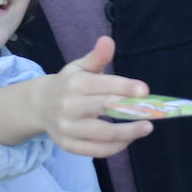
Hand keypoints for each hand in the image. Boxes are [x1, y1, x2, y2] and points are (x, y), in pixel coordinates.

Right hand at [29, 36, 153, 157]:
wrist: (39, 105)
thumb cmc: (68, 84)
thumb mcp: (79, 67)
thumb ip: (97, 57)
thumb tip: (108, 40)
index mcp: (74, 83)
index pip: (102, 84)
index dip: (124, 87)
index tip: (145, 91)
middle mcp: (68, 105)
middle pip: (103, 109)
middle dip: (130, 111)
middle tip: (152, 114)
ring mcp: (67, 127)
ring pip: (101, 134)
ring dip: (127, 133)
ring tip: (146, 128)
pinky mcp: (67, 144)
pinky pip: (94, 150)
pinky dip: (114, 148)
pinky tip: (128, 140)